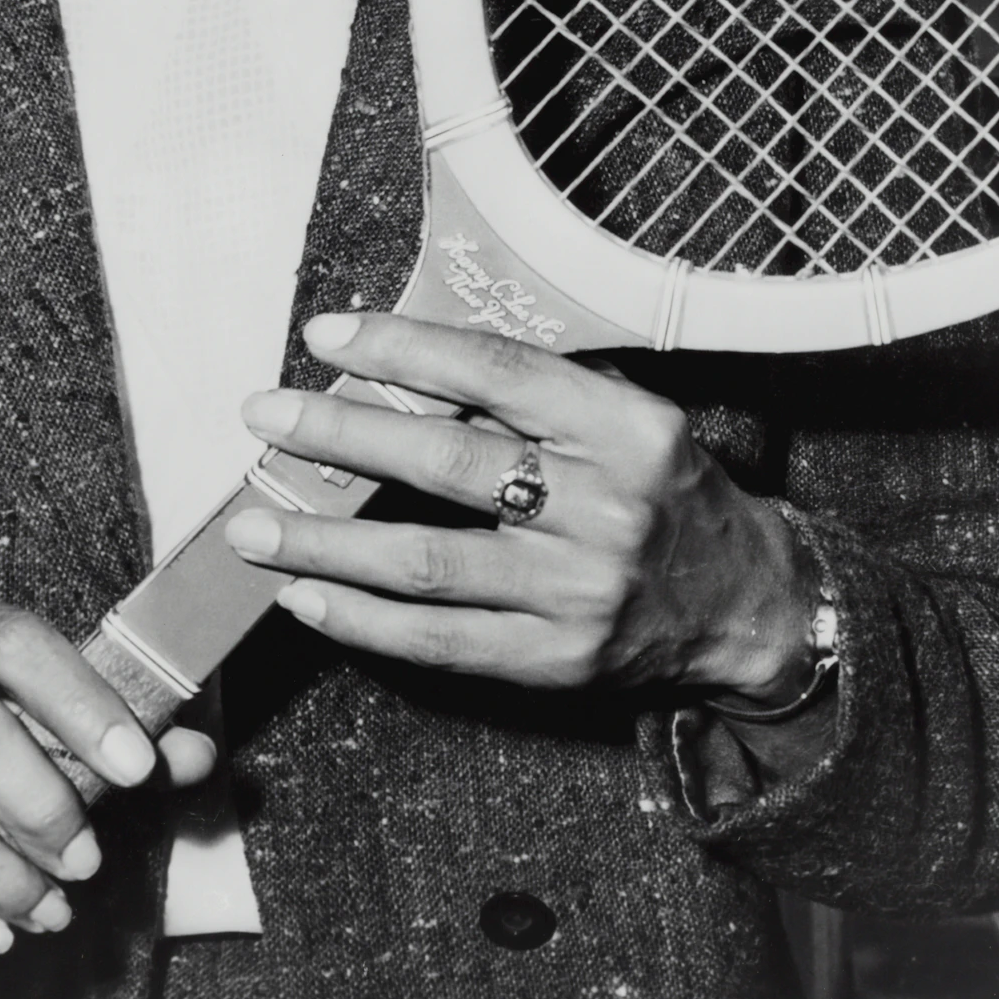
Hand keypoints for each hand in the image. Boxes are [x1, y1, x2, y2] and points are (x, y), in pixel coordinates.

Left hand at [227, 312, 812, 701]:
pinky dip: (361, 620)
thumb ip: (531, 393)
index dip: (402, 347)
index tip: (324, 335)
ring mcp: (580, 593)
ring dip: (326, 542)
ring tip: (252, 525)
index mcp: (625, 427)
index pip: (496, 372)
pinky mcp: (558, 663)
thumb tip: (393, 360)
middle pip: (447, 463)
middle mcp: (607, 509)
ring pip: (427, 563)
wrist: (746, 604)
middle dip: (341, 434)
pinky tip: (303, 594)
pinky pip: (439, 642)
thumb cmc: (661, 487)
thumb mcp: (624, 417)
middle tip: (263, 416)